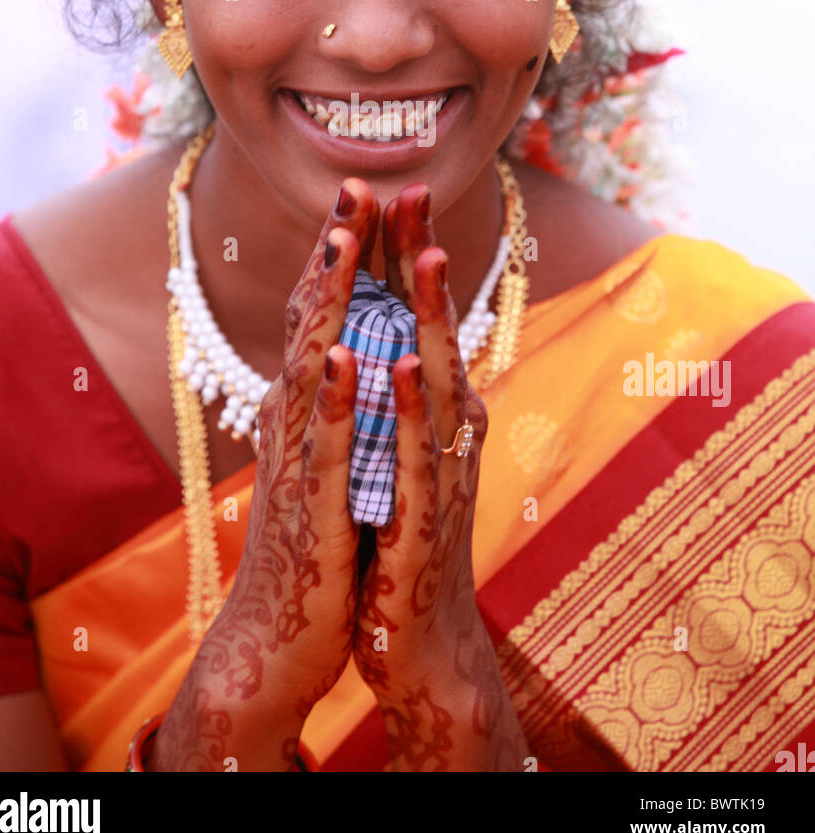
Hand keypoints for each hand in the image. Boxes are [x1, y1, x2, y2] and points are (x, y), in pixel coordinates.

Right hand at [150, 179, 377, 770]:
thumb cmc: (316, 535)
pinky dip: (331, 398)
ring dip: (328, 302)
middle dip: (334, 251)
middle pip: (312, 316)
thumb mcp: (329, 451)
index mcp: (305, 400)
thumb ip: (332, 396)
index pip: (324, 308)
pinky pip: (322, 443)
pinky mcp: (310, 504)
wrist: (284, 631)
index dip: (342, 250)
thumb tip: (343, 341)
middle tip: (354, 186)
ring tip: (342, 243)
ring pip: (310, 364)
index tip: (366, 190)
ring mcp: (296, 456)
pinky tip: (342, 357)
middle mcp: (291, 415)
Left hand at [353, 185, 525, 769]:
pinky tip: (396, 369)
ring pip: (439, 382)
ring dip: (432, 318)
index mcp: (433, 412)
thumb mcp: (395, 457)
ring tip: (426, 256)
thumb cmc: (402, 544)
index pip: (419, 318)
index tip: (395, 191)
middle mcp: (448, 431)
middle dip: (422, 261)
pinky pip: (417, 458)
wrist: (418, 642)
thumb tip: (384, 340)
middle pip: (436, 330)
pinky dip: (408, 411)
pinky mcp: (428, 521)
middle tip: (414, 192)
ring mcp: (443, 474)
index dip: (407, 256)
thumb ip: (396, 400)